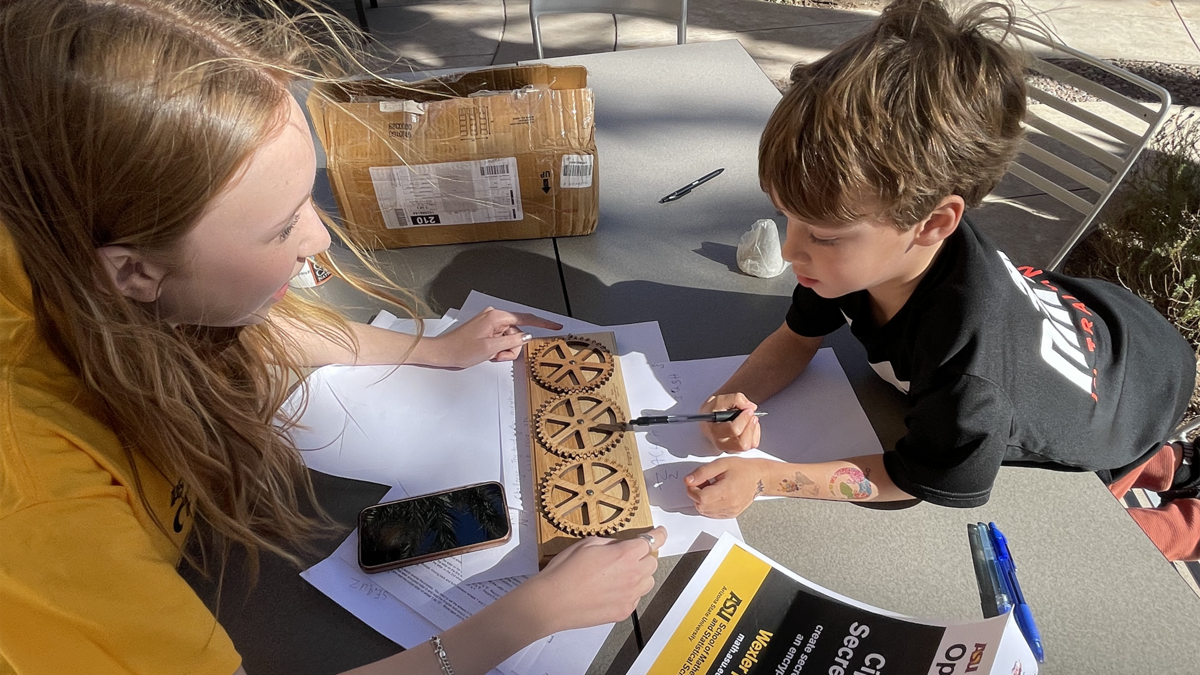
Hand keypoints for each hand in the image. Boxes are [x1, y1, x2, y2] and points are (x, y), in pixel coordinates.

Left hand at [424, 307, 561, 367]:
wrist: (442, 352)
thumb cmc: (461, 349)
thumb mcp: (491, 349)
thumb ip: (512, 342)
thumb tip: (526, 337)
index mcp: (496, 317)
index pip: (526, 319)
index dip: (542, 323)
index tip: (555, 326)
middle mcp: (494, 316)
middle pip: (517, 332)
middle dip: (512, 347)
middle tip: (499, 356)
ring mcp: (489, 322)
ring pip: (509, 338)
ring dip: (504, 350)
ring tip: (491, 356)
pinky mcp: (485, 328)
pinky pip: (500, 338)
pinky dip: (498, 348)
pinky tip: (488, 353)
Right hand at [525, 526, 665, 633]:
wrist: (552, 601)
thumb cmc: (565, 572)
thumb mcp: (587, 543)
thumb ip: (610, 543)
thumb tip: (618, 546)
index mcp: (625, 555)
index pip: (652, 541)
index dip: (658, 535)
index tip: (660, 533)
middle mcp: (632, 575)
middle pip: (652, 562)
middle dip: (643, 556)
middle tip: (627, 556)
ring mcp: (630, 596)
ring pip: (648, 582)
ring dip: (639, 575)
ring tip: (619, 575)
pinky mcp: (623, 611)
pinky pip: (635, 599)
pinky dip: (629, 593)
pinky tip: (611, 590)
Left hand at [684, 458, 770, 518]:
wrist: (759, 478)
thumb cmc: (743, 469)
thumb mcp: (721, 464)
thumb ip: (702, 472)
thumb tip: (688, 480)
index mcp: (726, 491)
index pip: (700, 498)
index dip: (692, 489)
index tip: (695, 481)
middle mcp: (729, 504)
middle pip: (701, 507)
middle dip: (696, 495)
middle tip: (704, 483)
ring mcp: (730, 511)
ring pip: (705, 512)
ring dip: (702, 501)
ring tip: (711, 488)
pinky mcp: (731, 514)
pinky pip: (713, 514)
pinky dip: (709, 506)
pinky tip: (716, 495)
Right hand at [699, 393, 759, 451]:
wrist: (711, 418)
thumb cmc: (714, 410)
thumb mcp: (721, 399)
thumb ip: (736, 399)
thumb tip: (751, 407)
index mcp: (714, 430)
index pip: (733, 430)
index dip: (744, 419)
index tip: (748, 410)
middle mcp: (721, 442)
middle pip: (742, 443)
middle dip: (750, 427)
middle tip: (752, 415)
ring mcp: (730, 448)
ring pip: (748, 445)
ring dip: (753, 430)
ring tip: (751, 419)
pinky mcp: (738, 449)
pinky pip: (752, 444)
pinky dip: (755, 434)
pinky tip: (750, 425)